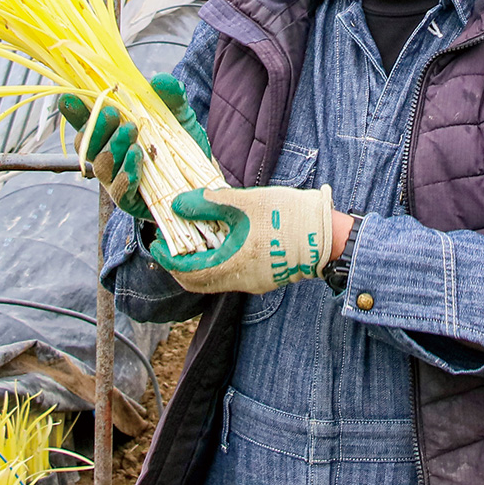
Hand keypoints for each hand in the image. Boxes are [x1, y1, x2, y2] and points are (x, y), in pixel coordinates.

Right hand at [57, 73, 207, 220]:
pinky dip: (125, 174)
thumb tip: (159, 80)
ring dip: (113, 147)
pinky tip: (136, 157)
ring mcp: (115, 180)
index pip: (86, 121)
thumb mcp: (179, 115)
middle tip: (113, 113)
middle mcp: (107, 156)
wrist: (202, 179)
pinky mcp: (129, 201)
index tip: (69, 99)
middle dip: (96, 127)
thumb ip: (170, 96)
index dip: (75, 111)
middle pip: (86, 144)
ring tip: (132, 132)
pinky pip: (119, 191)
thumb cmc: (181, 145)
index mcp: (112, 133)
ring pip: (100, 166)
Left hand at [149, 184, 333, 293]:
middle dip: (179, 265)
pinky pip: (232, 275)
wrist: (327, 234)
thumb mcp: (244, 202)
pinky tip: (222, 240)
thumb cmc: (286, 216)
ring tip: (196, 238)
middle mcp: (239, 281)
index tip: (157, 243)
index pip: (186, 272)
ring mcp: (253, 282)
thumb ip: (208, 203)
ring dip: (200, 263)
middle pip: (197, 282)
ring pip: (215, 279)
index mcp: (231, 265)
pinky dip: (219, 261)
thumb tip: (177, 204)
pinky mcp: (265, 277)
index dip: (167, 258)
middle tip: (171, 244)